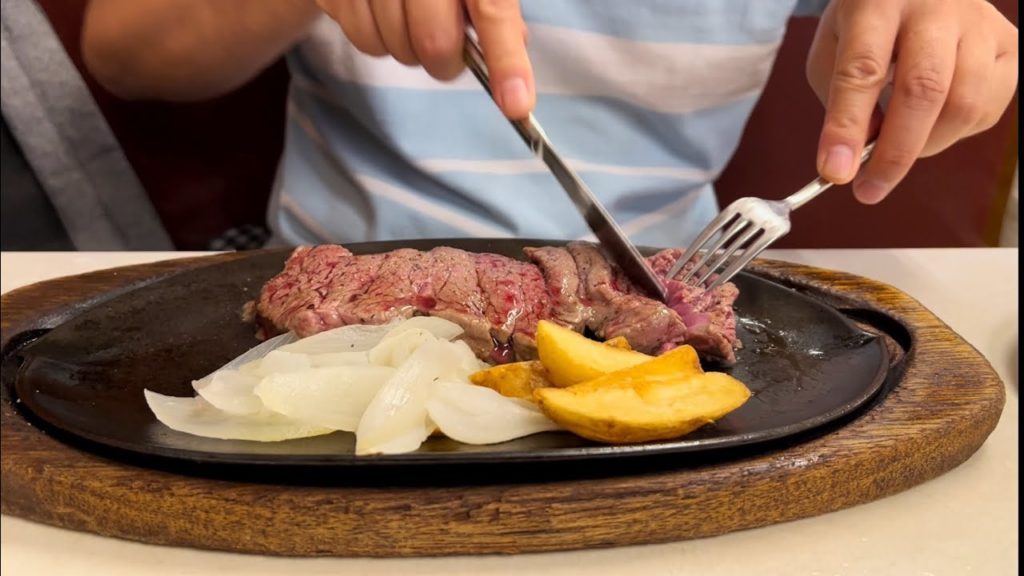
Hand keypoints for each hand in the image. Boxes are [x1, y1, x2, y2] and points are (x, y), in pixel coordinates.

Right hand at [315, 0, 533, 117]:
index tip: (516, 105)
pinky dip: (377, 39)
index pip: (493, 11)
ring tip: (408, 17)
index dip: (506, 61)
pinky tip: (380, 11)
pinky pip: (364, 39)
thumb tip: (511, 63)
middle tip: (448, 50)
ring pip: (395, 48)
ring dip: (408, 50)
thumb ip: (493, 7)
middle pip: (435, 43)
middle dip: (445, 61)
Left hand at [807, 0, 1017, 202]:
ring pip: (964, 104)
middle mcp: (936, 7)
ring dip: (926, 145)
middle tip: (869, 189)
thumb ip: (841, 99)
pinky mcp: (1010, 45)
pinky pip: (988, 109)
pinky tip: (934, 121)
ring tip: (899, 146)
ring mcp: (980, 24)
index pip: (862, 70)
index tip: (835, 171)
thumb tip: (861, 155)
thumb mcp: (834, 48)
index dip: (847, 127)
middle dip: (895, 152)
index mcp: (878, 2)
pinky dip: (956, 132)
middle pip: (924, 89)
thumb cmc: (869, 21)